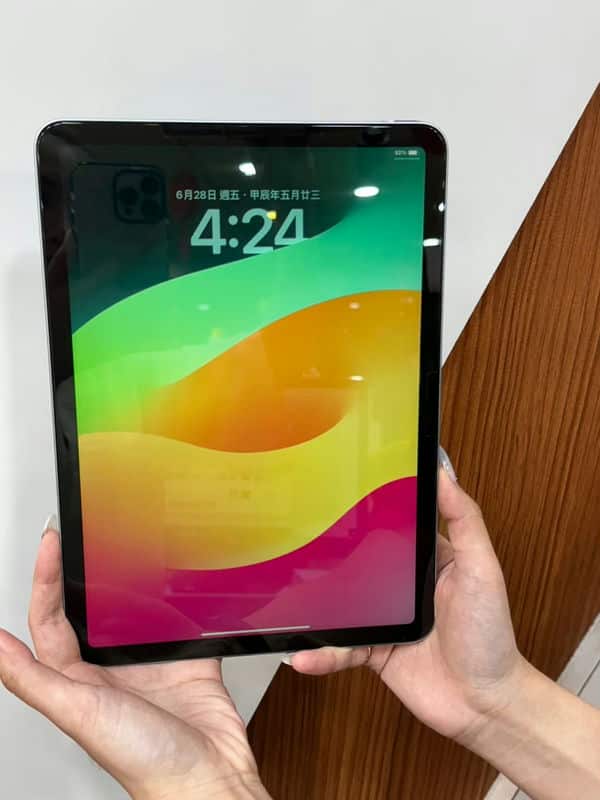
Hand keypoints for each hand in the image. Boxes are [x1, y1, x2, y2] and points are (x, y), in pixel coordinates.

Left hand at [0, 524, 268, 799]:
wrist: (206, 774)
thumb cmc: (143, 758)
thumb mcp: (79, 712)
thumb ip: (33, 678)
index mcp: (76, 679)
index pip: (50, 618)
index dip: (46, 578)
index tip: (52, 542)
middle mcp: (108, 669)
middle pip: (91, 608)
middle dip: (85, 571)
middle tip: (87, 535)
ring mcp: (147, 661)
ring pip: (136, 609)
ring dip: (134, 580)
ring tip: (133, 547)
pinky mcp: (185, 657)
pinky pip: (180, 618)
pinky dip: (182, 599)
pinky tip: (182, 579)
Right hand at [286, 455, 527, 745]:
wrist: (485, 704)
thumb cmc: (490, 634)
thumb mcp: (480, 568)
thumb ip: (463, 521)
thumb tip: (443, 473)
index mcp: (426, 558)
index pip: (391, 523)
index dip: (367, 508)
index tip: (336, 488)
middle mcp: (402, 586)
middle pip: (356, 562)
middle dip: (327, 556)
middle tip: (294, 541)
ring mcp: (386, 619)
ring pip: (341, 606)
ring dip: (315, 608)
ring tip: (285, 604)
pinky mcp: (374, 651)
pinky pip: (341, 647)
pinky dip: (322, 653)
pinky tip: (304, 655)